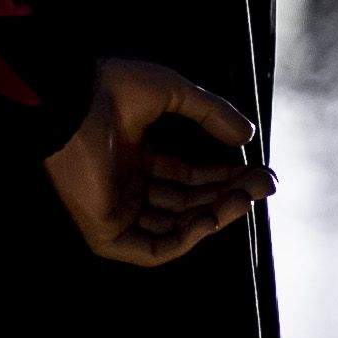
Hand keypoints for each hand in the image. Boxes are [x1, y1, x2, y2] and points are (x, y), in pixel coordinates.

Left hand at [43, 56, 271, 266]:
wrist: (74, 98)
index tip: (260, 173)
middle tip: (264, 187)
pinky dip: (184, 239)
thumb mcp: (174, 94)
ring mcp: (117, 209)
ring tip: (245, 198)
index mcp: (135, 154)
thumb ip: (211, 113)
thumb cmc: (112, 88)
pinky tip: (211, 220)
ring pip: (175, 226)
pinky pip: (151, 248)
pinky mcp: (106, 231)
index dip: (226, 175)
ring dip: (214, 215)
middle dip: (228, 195)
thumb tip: (247, 137)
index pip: (190, 175)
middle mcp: (127, 184)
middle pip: (188, 201)